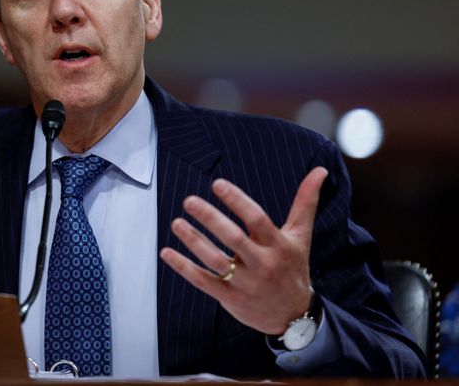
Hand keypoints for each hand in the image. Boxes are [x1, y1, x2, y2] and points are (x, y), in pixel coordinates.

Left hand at [159, 167, 328, 334]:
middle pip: (234, 238)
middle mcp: (262, 264)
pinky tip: (166, 252)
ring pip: (216, 261)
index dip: (237, 201)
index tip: (217, 184)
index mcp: (278, 245)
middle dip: (211, 219)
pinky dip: (184, 267)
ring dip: (194, 241)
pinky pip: (204, 281)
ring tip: (177, 223)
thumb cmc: (292, 267)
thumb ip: (306, 202)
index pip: (257, 219)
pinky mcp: (230, 297)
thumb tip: (320, 170)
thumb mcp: (301, 236)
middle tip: (189, 201)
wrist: (294, 316)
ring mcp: (245, 282)